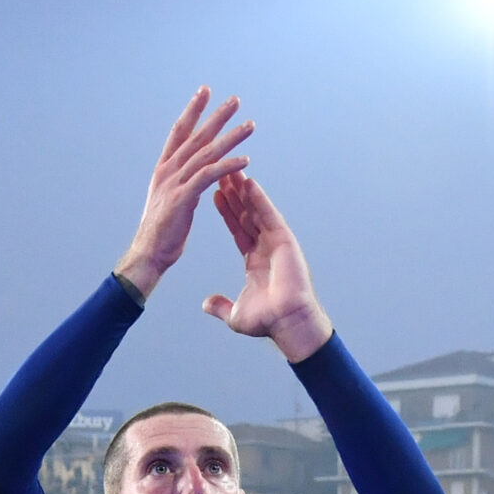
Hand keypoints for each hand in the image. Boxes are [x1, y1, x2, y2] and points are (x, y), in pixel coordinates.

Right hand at [113, 88, 254, 298]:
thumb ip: (181, 183)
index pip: (179, 132)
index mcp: (163, 169)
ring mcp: (175, 183)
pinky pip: (210, 176)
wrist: (147, 253)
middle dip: (216, 116)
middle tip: (235, 100)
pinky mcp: (183, 197)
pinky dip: (229, 166)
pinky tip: (246, 160)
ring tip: (250, 125)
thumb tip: (193, 177)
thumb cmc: (160, 232)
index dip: (192, 111)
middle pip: (196, 136)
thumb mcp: (169, 200)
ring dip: (230, 137)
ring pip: (206, 153)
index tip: (204, 92)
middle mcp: (168, 171)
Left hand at [202, 171, 332, 360]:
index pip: (238, 230)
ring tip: (231, 171)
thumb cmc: (267, 321)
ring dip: (243, 191)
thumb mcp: (235, 315)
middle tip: (221, 173)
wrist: (287, 322)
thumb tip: (206, 304)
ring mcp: (277, 242)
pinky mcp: (285, 240)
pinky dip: (259, 198)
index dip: (226, 212)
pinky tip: (248, 183)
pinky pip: (269, 215)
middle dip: (233, 194)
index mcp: (255, 261)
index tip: (215, 195)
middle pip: (247, 214)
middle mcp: (266, 248)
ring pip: (256, 210)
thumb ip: (221, 306)